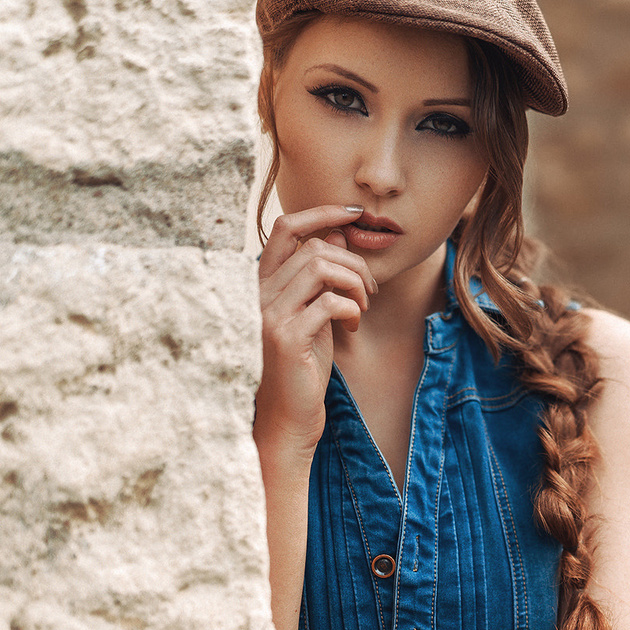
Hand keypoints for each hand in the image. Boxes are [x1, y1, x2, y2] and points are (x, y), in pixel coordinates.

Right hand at [255, 205, 379, 456]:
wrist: (288, 416)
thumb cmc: (303, 365)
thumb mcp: (315, 313)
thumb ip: (321, 277)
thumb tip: (338, 235)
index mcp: (262, 283)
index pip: (285, 227)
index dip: (321, 213)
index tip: (354, 214)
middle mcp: (258, 293)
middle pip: (315, 247)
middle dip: (354, 263)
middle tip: (370, 290)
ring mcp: (268, 314)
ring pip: (322, 267)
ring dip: (356, 284)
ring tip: (362, 307)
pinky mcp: (285, 337)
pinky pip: (330, 302)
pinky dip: (352, 309)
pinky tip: (353, 326)